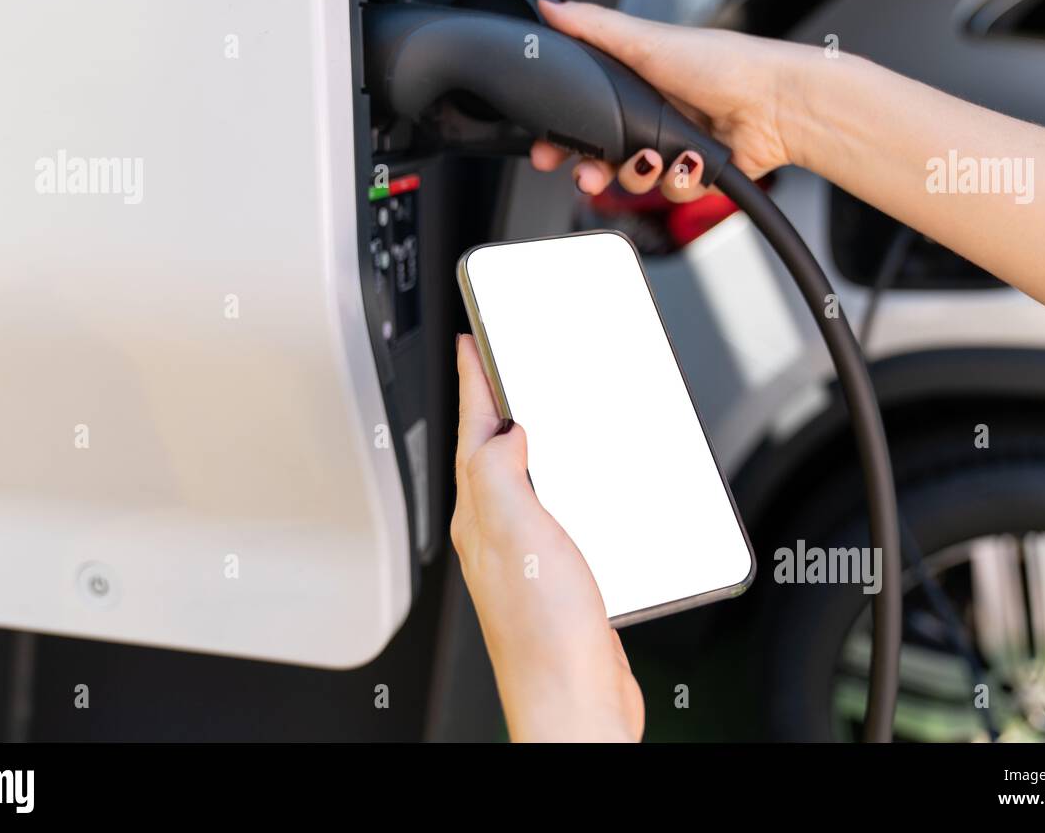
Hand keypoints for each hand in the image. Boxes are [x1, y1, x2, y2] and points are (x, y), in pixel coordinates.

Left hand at [451, 333, 643, 741]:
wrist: (574, 701)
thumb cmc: (544, 634)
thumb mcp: (520, 534)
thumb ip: (502, 476)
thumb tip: (504, 431)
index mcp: (481, 516)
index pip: (473, 433)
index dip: (474, 383)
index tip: (470, 344)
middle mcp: (496, 533)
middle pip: (489, 452)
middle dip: (492, 405)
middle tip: (496, 365)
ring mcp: (524, 555)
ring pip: (518, 480)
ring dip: (522, 441)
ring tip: (530, 407)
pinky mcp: (554, 575)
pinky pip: (549, 512)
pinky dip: (557, 484)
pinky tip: (572, 484)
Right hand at [530, 0, 812, 199]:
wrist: (776, 105)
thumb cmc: (723, 64)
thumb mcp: (646, 40)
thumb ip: (592, 27)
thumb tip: (549, 6)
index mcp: (635, 82)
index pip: (584, 116)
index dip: (563, 138)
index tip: (548, 152)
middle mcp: (652, 116)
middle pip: (603, 157)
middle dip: (592, 171)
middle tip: (589, 175)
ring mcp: (673, 147)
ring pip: (634, 179)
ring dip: (640, 173)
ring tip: (657, 158)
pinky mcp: (696, 173)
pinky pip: (670, 192)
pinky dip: (679, 180)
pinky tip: (691, 161)